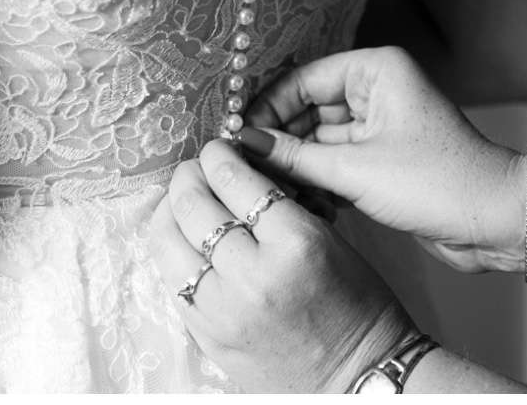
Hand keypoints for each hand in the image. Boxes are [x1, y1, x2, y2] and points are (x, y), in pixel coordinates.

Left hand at [148, 139, 415, 392]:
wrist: (357, 377)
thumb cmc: (357, 305)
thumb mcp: (331, 239)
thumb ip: (281, 204)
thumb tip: (236, 169)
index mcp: (296, 243)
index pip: (237, 180)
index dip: (220, 156)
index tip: (218, 148)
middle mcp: (254, 274)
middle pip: (194, 204)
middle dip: (189, 175)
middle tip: (196, 169)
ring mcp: (223, 309)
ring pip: (169, 239)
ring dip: (171, 209)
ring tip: (182, 200)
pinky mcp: (206, 334)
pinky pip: (172, 279)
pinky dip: (172, 250)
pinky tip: (180, 238)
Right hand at [242, 46, 524, 272]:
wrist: (498, 222)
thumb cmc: (437, 182)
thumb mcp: (355, 170)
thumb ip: (292, 156)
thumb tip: (240, 145)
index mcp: (375, 71)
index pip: (301, 80)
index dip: (266, 108)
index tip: (236, 137)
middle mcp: (376, 91)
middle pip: (305, 109)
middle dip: (277, 141)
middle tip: (245, 169)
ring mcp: (379, 127)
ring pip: (317, 140)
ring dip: (295, 165)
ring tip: (270, 190)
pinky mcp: (381, 161)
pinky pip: (333, 162)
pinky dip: (315, 180)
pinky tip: (300, 201)